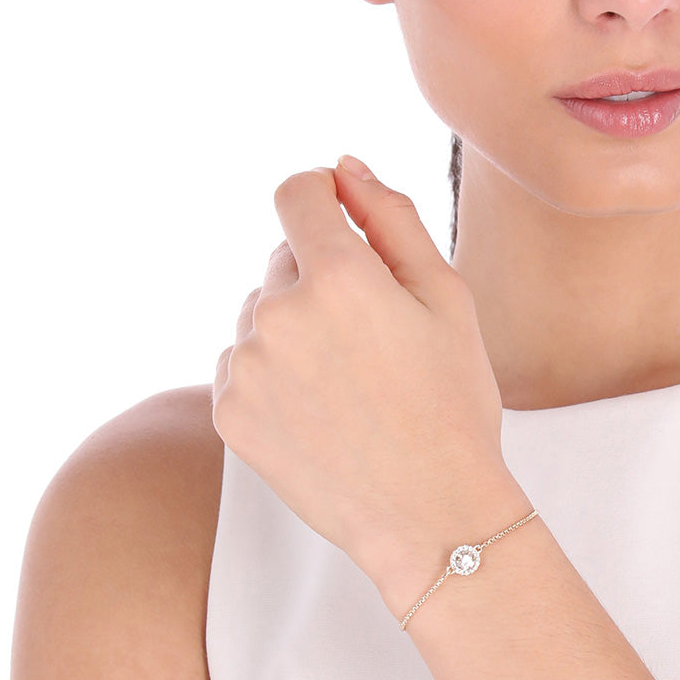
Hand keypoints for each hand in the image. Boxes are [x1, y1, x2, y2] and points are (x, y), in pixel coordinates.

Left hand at [212, 154, 522, 599]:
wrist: (429, 511)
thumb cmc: (451, 398)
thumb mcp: (446, 295)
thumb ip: (391, 216)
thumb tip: (346, 167)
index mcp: (336, 275)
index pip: (297, 191)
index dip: (324, 194)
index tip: (346, 217)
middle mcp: (277, 313)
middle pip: (286, 253)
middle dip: (323, 271)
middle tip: (376, 329)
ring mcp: (246, 366)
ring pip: (263, 307)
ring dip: (296, 320)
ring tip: (349, 374)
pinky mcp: (228, 411)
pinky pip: (243, 357)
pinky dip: (275, 367)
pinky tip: (321, 403)